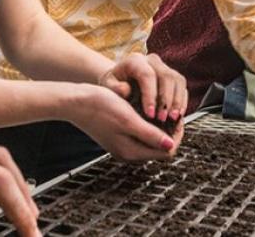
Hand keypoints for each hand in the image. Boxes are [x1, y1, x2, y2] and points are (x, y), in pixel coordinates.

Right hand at [66, 84, 180, 160]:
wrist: (74, 102)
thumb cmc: (99, 107)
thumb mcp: (129, 119)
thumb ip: (150, 134)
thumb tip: (170, 145)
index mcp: (131, 152)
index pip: (166, 151)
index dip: (177, 135)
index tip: (179, 117)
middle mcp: (127, 152)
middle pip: (160, 148)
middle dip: (170, 132)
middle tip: (173, 112)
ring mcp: (122, 145)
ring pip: (151, 141)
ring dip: (160, 128)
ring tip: (163, 110)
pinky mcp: (117, 137)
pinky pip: (141, 135)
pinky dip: (148, 125)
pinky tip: (149, 111)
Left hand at [97, 52, 188, 124]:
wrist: (121, 80)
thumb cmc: (114, 84)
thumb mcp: (108, 86)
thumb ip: (113, 88)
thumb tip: (125, 90)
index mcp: (135, 61)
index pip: (147, 75)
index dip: (151, 95)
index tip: (149, 114)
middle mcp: (152, 60)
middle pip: (166, 76)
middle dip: (166, 100)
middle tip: (163, 119)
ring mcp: (164, 67)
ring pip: (177, 80)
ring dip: (177, 101)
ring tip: (173, 119)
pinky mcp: (172, 76)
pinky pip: (182, 86)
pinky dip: (182, 101)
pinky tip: (178, 115)